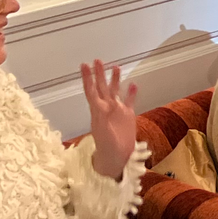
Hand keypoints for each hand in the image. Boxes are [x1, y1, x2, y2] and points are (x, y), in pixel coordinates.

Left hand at [81, 59, 140, 179]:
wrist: (117, 157)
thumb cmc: (107, 147)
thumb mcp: (102, 132)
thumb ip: (101, 118)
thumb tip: (99, 104)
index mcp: (98, 111)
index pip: (91, 90)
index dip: (88, 78)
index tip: (84, 65)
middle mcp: (106, 108)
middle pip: (102, 87)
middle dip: (100, 74)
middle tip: (98, 60)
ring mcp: (117, 111)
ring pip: (115, 91)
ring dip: (115, 80)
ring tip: (116, 67)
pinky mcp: (127, 115)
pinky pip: (129, 101)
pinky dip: (131, 93)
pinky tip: (133, 84)